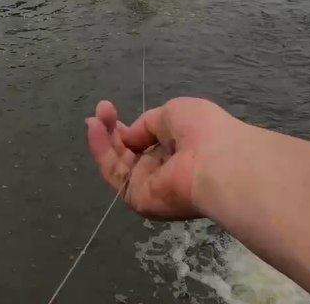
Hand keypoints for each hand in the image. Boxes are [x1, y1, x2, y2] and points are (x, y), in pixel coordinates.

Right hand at [85, 97, 240, 220]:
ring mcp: (150, 187)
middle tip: (101, 110)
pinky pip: (114, 175)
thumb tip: (129, 137)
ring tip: (93, 119)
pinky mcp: (138, 199)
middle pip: (129, 153)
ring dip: (102, 141)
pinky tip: (94, 129)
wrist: (216, 163)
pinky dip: (100, 152)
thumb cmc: (203, 131)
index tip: (112, 111)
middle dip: (113, 131)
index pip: (147, 142)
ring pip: (117, 164)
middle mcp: (163, 171)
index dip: (130, 128)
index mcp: (178, 151)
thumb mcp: (173, 113)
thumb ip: (147, 124)